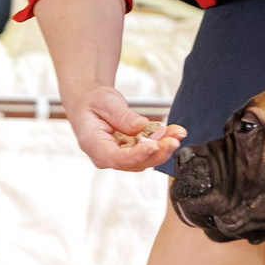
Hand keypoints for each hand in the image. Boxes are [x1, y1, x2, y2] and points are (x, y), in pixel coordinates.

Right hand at [65, 83, 184, 172]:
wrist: (88, 101)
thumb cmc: (91, 102)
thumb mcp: (104, 102)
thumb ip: (121, 116)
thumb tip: (140, 126)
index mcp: (94, 145)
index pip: (117, 158)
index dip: (138, 154)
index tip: (154, 146)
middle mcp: (106, 156)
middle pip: (135, 162)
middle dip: (158, 152)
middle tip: (174, 139)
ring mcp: (118, 156)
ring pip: (145, 159)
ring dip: (163, 147)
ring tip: (177, 132)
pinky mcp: (129, 152)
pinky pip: (148, 151)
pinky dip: (162, 142)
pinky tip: (173, 131)